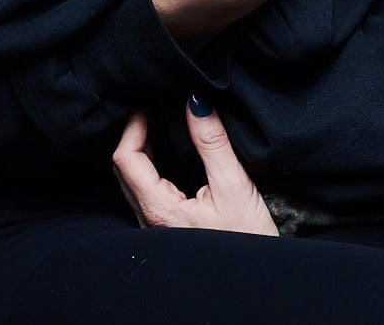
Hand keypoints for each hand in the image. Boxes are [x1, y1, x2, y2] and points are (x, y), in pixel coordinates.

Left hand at [111, 99, 278, 236]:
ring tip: (160, 123)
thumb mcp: (234, 187)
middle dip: (134, 134)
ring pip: (132, 181)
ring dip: (142, 150)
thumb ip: (212, 143)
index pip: (126, 159)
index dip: (132, 126)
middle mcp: (149, 223)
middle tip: (152, 107)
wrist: (259, 281)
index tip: (147, 103)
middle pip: (124, 169)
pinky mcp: (167, 230)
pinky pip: (146, 192)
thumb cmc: (248, 242)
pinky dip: (151, 165)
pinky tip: (169, 152)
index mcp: (159, 212)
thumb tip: (196, 102)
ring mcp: (155, 230)